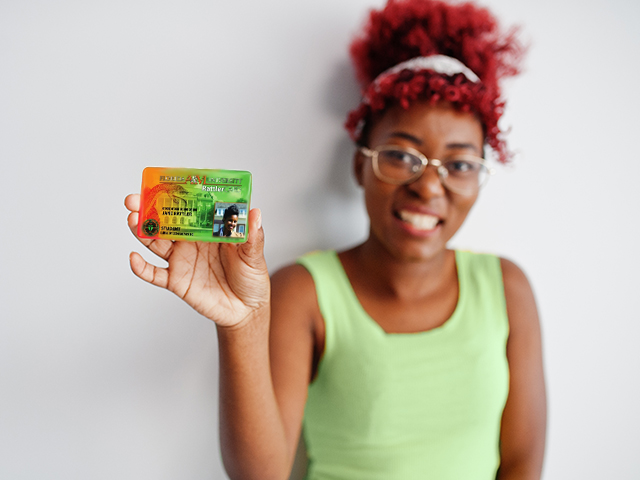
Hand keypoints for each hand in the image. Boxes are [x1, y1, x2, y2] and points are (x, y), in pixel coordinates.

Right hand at [125, 194, 268, 327]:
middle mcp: (191, 241)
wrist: (245, 310)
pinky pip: (154, 273)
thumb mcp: (254, 255)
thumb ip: (253, 236)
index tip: (162, 182)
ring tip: (133, 219)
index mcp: (208, 229)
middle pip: (165, 221)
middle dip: (148, 209)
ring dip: (142, 231)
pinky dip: (141, 267)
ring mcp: (181, 260)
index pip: (189, 208)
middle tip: (136, 199)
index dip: (175, 196)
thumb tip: (255, 212)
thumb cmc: (251, 278)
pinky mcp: (176, 281)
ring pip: (155, 242)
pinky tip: (134, 258)